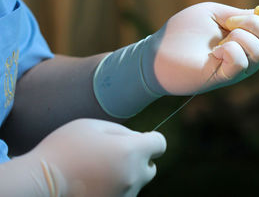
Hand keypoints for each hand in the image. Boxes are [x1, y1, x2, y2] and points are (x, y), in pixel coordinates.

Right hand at [23, 119, 165, 196]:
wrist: (41, 181)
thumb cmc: (67, 147)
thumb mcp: (95, 125)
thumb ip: (124, 131)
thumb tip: (139, 140)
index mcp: (131, 152)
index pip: (160, 144)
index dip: (151, 140)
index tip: (138, 140)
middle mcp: (133, 177)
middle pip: (150, 167)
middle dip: (138, 159)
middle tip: (113, 155)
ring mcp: (125, 195)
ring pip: (136, 182)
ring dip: (126, 174)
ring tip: (98, 169)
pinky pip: (124, 193)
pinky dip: (116, 187)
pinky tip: (95, 182)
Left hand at [143, 2, 258, 94]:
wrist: (156, 53)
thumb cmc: (181, 33)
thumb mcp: (213, 13)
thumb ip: (238, 14)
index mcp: (246, 38)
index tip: (253, 11)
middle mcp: (246, 56)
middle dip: (256, 25)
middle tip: (229, 24)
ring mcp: (236, 69)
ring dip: (240, 37)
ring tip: (218, 42)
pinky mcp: (222, 78)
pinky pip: (240, 62)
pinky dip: (229, 50)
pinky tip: (214, 53)